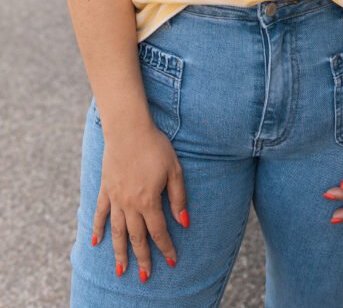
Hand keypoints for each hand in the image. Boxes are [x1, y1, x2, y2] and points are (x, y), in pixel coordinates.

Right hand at [92, 121, 188, 280]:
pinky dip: (97, 229)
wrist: (128, 128)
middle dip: (142, 258)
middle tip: (145, 277)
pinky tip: (95, 243)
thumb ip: (178, 198)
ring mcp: (115, 198)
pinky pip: (100, 214)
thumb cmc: (155, 146)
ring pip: (117, 232)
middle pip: (136, 237)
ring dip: (119, 252)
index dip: (166, 248)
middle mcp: (130, 204)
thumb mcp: (174, 170)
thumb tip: (183, 223)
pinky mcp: (105, 189)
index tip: (172, 261)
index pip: (159, 231)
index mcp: (149, 201)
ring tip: (121, 271)